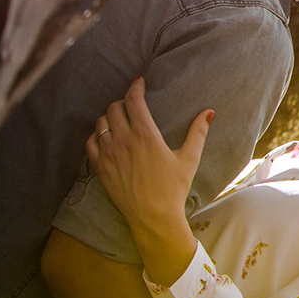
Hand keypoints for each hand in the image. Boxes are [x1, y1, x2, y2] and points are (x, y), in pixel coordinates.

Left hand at [87, 78, 209, 285]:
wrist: (152, 216)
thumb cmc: (173, 188)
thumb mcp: (189, 159)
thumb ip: (197, 133)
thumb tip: (208, 112)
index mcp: (146, 135)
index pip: (133, 101)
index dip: (135, 87)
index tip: (138, 81)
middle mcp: (123, 140)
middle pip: (114, 108)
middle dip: (123, 101)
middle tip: (132, 104)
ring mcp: (108, 154)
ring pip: (100, 123)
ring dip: (109, 117)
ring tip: (119, 120)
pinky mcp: (99, 167)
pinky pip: (90, 142)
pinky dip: (96, 135)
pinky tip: (105, 138)